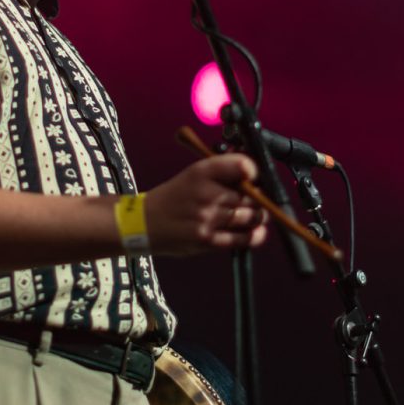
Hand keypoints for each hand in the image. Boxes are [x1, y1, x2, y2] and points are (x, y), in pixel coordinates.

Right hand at [143, 154, 268, 256]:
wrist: (144, 223)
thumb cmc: (174, 197)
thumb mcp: (193, 174)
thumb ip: (222, 170)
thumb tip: (251, 169)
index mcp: (202, 171)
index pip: (242, 165)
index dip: (254, 171)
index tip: (254, 177)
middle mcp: (206, 193)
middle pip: (251, 194)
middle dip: (259, 198)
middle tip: (257, 199)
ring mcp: (207, 218)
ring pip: (250, 216)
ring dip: (258, 217)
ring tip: (255, 215)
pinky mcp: (207, 240)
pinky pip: (242, 238)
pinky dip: (254, 236)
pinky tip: (256, 232)